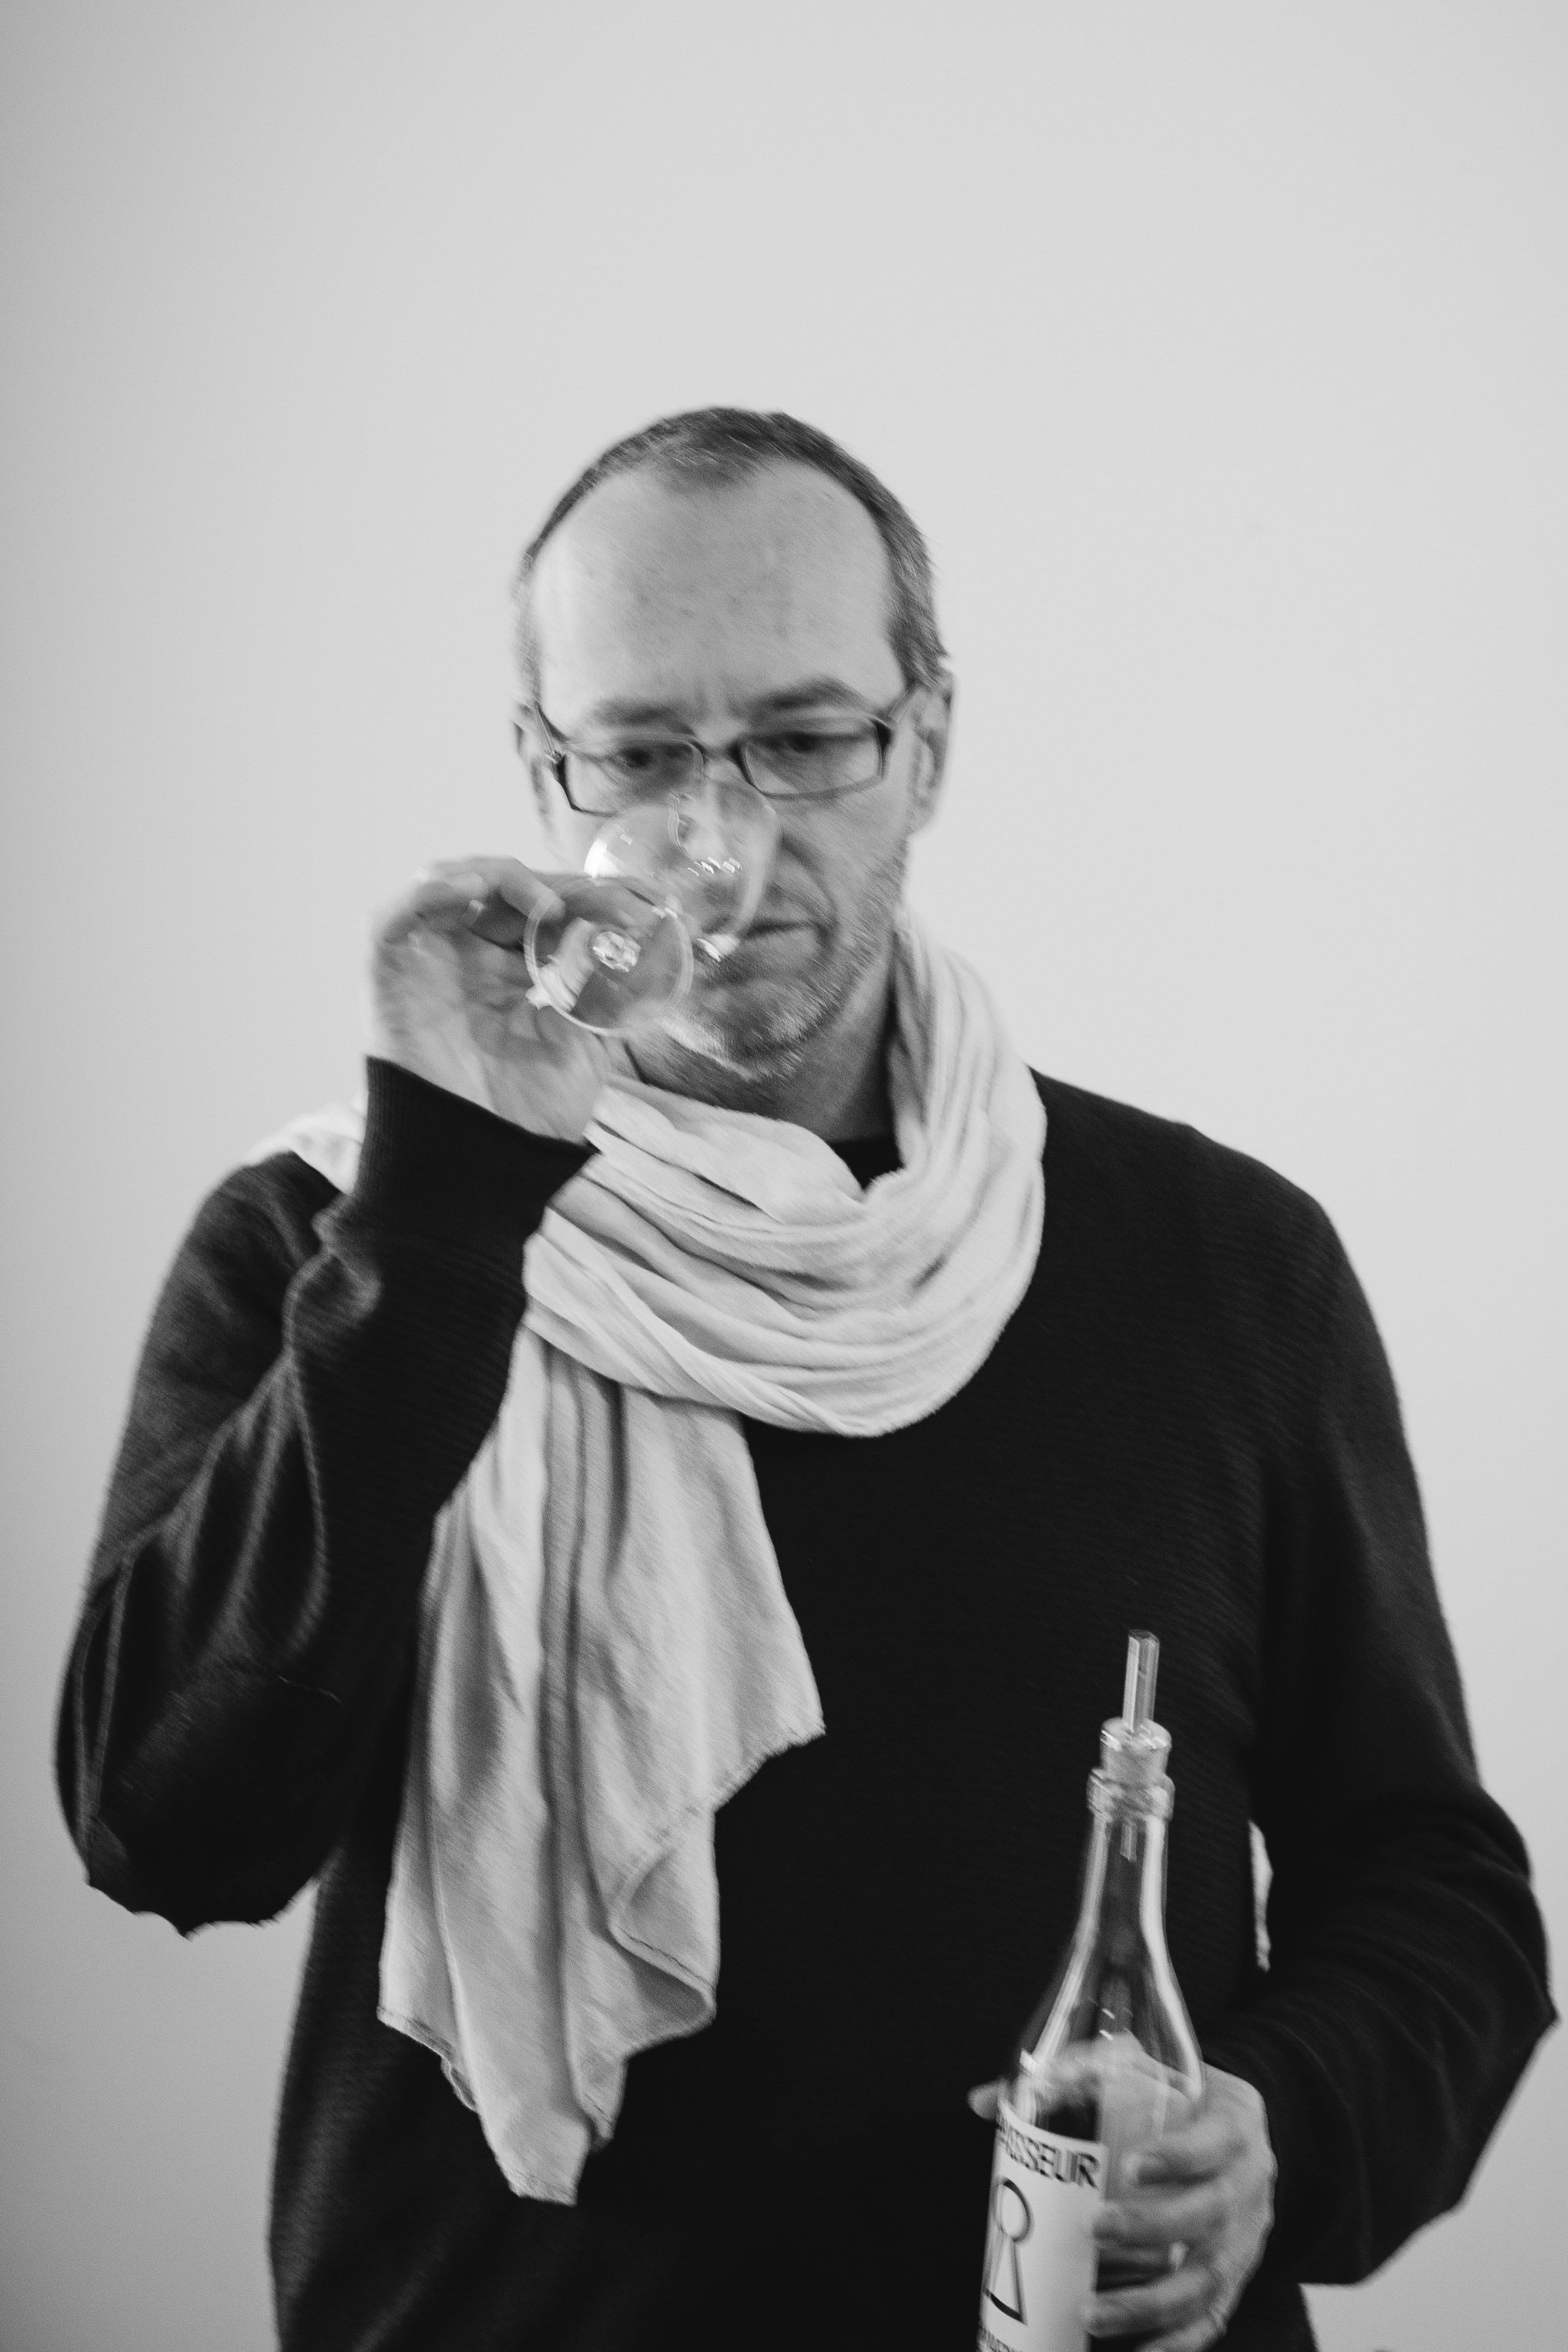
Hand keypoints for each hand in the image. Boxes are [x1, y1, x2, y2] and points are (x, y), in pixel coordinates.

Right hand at [369, 854, 633, 1141]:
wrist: (486, 1160)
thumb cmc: (532, 1112)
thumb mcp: (588, 1039)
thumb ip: (609, 988)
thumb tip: (646, 942)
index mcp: (510, 972)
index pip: (545, 910)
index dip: (589, 897)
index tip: (643, 902)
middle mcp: (468, 958)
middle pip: (505, 890)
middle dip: (560, 887)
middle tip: (611, 901)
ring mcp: (429, 960)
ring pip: (453, 882)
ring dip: (505, 880)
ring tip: (552, 906)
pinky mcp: (391, 970)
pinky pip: (401, 911)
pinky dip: (438, 889)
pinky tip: (480, 890)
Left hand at [1084, 2067, 1274, 2348]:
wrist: (1240, 2137)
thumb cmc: (1181, 2105)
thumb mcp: (1150, 2075)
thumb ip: (1075, 2079)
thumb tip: (981, 2102)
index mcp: (1234, 2124)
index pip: (1217, 2139)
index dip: (1181, 2155)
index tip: (1133, 2165)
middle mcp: (1249, 2185)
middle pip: (1211, 2212)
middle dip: (1152, 2227)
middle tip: (1094, 2229)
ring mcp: (1245, 2239)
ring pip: (1208, 2279)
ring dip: (1149, 2303)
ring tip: (1090, 2312)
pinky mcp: (1234, 2281)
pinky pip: (1210, 2320)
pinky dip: (1175, 2343)